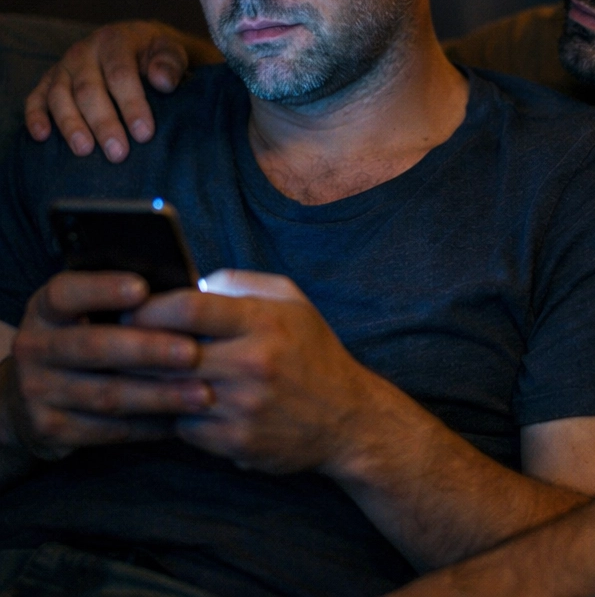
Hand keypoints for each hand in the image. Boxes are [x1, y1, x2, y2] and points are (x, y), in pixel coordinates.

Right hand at [1, 272, 210, 459]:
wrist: (31, 394)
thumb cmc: (84, 336)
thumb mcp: (87, 311)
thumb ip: (125, 302)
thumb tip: (186, 292)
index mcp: (46, 309)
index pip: (66, 293)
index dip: (102, 290)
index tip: (142, 289)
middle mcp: (34, 348)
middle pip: (94, 347)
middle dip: (148, 350)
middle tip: (192, 353)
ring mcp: (38, 391)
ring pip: (107, 394)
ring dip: (160, 395)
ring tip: (202, 394)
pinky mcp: (51, 429)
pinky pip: (108, 429)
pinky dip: (150, 425)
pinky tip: (183, 418)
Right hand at [24, 21, 221, 162]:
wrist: (136, 43)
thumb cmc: (155, 54)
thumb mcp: (171, 51)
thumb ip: (170, 63)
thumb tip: (162, 82)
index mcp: (115, 41)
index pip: (121, 74)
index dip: (132, 105)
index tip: (145, 134)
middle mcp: (83, 52)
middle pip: (88, 89)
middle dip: (103, 123)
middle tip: (118, 153)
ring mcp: (63, 66)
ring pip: (60, 96)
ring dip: (71, 125)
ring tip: (85, 151)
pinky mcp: (49, 80)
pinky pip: (36, 98)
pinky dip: (35, 116)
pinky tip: (41, 137)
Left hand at [132, 270, 369, 473]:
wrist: (347, 417)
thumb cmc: (313, 351)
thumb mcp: (292, 300)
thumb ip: (241, 282)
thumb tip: (193, 282)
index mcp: (263, 321)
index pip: (190, 306)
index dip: (149, 306)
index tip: (131, 308)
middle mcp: (252, 362)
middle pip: (168, 352)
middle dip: (136, 347)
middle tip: (119, 343)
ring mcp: (242, 406)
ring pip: (168, 392)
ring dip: (150, 384)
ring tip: (138, 373)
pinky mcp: (236, 441)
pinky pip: (183, 427)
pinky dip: (176, 415)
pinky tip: (178, 403)